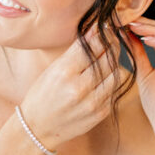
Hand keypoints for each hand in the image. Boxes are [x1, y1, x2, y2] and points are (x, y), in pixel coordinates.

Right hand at [20, 24, 123, 150]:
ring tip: (108, 56)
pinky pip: (115, 89)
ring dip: (114, 62)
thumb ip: (76, 51)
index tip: (106, 27)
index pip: (92, 45)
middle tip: (112, 37)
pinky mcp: (100, 112)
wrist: (38, 128)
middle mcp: (79, 87)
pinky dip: (113, 79)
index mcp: (64, 72)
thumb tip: (94, 29)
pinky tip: (106, 74)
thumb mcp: (53, 69)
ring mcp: (92, 102)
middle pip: (107, 57)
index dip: (103, 33)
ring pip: (116, 72)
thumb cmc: (42, 95)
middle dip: (112, 44)